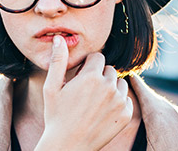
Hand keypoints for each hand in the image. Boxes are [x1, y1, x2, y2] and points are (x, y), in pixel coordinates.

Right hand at [36, 35, 133, 150]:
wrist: (68, 145)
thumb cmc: (56, 115)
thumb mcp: (52, 87)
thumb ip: (58, 60)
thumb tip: (59, 38)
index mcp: (91, 77)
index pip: (98, 57)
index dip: (88, 65)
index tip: (80, 77)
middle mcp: (109, 87)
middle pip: (109, 69)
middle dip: (99, 75)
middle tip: (85, 91)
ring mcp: (119, 102)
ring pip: (119, 83)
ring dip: (110, 87)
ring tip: (94, 101)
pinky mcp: (126, 114)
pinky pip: (126, 99)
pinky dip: (117, 102)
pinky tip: (102, 111)